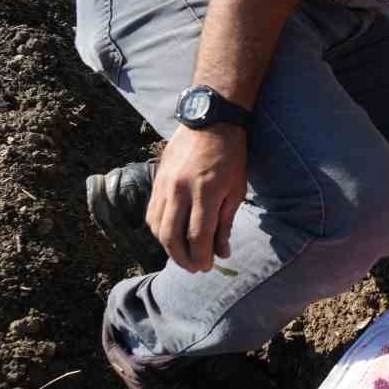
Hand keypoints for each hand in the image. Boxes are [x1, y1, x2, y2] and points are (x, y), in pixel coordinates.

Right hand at [147, 124, 247, 272]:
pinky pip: (151, 213)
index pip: (198, 236)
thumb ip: (226, 222)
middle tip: (195, 268)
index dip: (202, 256)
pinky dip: (159, 230)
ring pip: (157, 228)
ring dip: (168, 247)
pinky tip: (170, 236)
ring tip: (183, 255)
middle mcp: (180, 190)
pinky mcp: (157, 180)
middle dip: (183, 259)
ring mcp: (165, 185)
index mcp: (206, 192)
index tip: (208, 266)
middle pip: (172, 237)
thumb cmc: (231, 155)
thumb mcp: (237, 188)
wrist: (210, 120)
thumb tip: (222, 252)